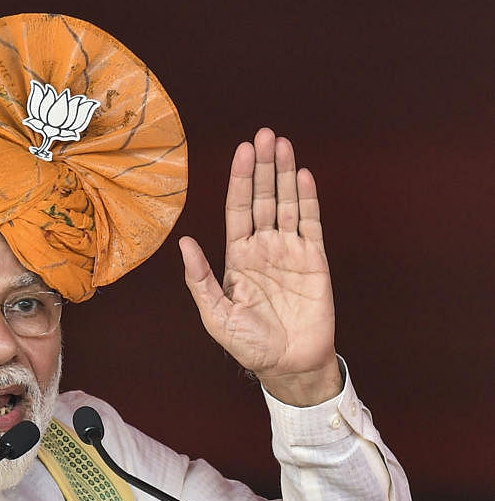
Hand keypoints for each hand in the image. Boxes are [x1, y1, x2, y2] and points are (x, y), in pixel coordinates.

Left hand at [180, 128, 341, 406]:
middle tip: (264, 135)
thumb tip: (184, 243)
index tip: (243, 151)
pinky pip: (311, 223)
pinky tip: (303, 176)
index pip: (238, 210)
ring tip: (283, 144)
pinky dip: (307, 199)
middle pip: (262, 198)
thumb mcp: (216, 316)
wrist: (288, 365)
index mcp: (237, 258)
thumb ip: (200, 280)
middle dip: (263, 167)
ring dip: (285, 174)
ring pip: (286, 204)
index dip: (240, 180)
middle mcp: (263, 248)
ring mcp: (290, 251)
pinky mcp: (314, 260)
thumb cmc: (249, 345)